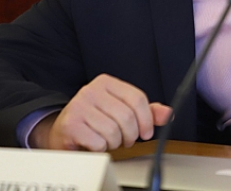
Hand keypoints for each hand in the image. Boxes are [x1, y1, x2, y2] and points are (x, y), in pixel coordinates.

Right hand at [29, 74, 172, 150]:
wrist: (64, 133)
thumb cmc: (94, 122)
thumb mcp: (121, 112)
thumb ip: (145, 112)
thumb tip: (167, 113)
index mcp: (106, 82)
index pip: (137, 98)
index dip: (146, 119)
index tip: (146, 132)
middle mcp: (91, 90)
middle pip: (127, 116)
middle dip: (130, 135)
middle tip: (125, 140)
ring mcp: (79, 106)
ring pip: (113, 131)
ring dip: (115, 143)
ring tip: (109, 141)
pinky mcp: (71, 124)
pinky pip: (99, 142)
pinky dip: (101, 148)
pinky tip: (95, 144)